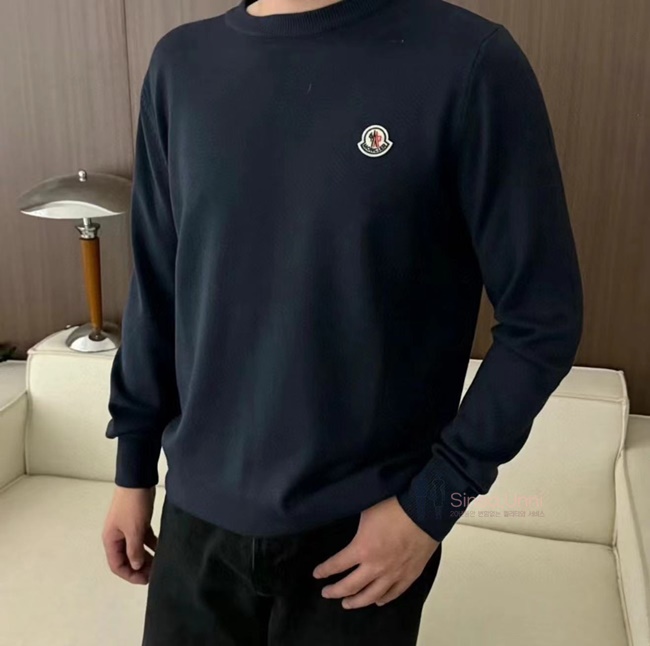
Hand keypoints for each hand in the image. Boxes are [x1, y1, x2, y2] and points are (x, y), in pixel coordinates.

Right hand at [102, 485, 157, 584]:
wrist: (138, 480)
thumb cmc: (132, 505)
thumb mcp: (134, 530)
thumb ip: (135, 550)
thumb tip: (136, 566)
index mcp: (111, 540)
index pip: (117, 565)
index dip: (130, 575)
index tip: (145, 580)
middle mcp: (118, 536)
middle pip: (127, 558)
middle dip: (140, 567)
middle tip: (155, 574)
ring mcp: (128, 528)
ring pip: (137, 548)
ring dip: (147, 556)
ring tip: (161, 564)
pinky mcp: (139, 521)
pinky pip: (144, 538)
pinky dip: (152, 544)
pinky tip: (162, 548)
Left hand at [312, 495, 439, 608]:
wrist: (425, 511)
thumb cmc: (396, 506)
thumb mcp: (366, 509)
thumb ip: (355, 523)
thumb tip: (344, 517)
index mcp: (362, 548)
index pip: (336, 565)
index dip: (324, 571)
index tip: (317, 574)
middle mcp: (376, 566)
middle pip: (350, 586)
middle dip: (335, 591)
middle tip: (327, 593)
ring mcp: (394, 574)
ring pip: (371, 596)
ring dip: (356, 601)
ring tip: (347, 603)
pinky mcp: (410, 575)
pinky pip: (394, 593)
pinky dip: (383, 599)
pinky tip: (377, 601)